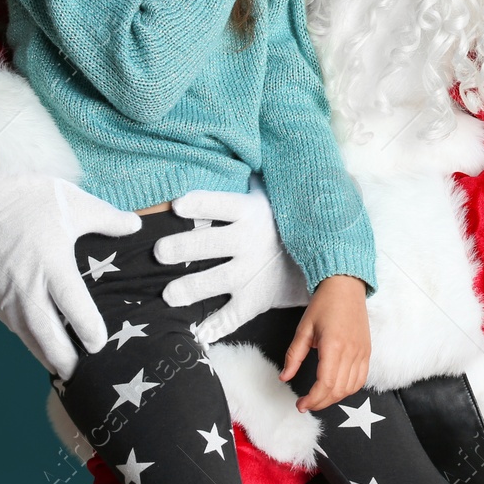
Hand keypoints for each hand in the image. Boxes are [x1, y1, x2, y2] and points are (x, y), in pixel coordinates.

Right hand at [0, 174, 143, 379]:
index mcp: (51, 263)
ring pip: (24, 333)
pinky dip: (25, 338)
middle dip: (62, 356)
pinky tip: (38, 344)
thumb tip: (137, 225)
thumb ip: (109, 219)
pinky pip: (10, 323)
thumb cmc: (33, 198)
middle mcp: (26, 284)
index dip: (87, 329)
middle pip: (45, 332)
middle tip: (79, 374)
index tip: (99, 344)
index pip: (72, 306)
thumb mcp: (76, 203)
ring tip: (61, 368)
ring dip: (42, 352)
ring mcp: (4, 291)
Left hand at [155, 180, 310, 344]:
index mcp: (251, 211)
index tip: (178, 205)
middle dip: (183, 247)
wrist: (323, 254)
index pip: (221, 204)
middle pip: (211, 243)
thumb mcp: (270, 193)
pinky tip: (198, 334)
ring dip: (191, 288)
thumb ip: (247, 178)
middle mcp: (250, 241)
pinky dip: (216, 327)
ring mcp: (252, 272)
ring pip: (217, 280)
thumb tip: (224, 149)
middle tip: (160, 252)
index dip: (200, 204)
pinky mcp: (256, 298)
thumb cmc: (284, 218)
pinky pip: (233, 315)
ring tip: (169, 295)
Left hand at [280, 274, 370, 411]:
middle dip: (321, 402)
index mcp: (334, 345)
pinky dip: (349, 389)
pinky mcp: (367, 352)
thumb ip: (293, 356)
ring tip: (319, 397)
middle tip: (306, 404)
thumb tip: (284, 377)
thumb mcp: (303, 329)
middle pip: (338, 390)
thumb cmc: (324, 304)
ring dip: (334, 398)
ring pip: (351, 388)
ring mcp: (362, 352)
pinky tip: (336, 389)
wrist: (346, 287)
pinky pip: (361, 379)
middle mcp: (351, 352)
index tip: (301, 405)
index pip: (326, 384)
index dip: (313, 399)